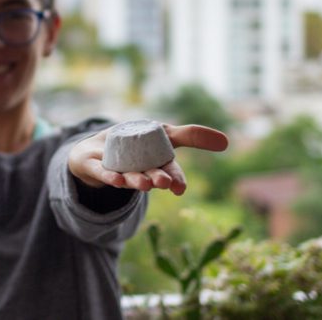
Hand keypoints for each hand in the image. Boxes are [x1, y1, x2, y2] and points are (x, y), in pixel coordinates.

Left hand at [67, 123, 227, 195]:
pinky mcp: (96, 167)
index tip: (179, 187)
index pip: (169, 172)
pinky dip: (109, 176)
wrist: (95, 149)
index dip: (175, 179)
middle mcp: (138, 172)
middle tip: (163, 182)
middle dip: (157, 179)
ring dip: (135, 181)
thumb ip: (191, 136)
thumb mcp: (164, 134)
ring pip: (128, 177)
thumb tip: (226, 142)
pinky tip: (115, 179)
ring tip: (142, 184)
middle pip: (150, 177)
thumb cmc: (136, 144)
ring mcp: (117, 171)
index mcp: (155, 165)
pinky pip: (102, 173)